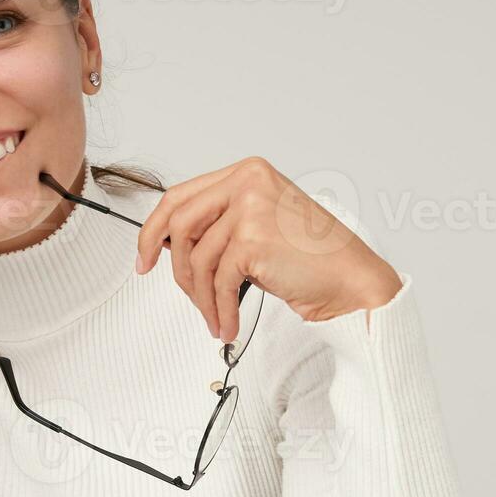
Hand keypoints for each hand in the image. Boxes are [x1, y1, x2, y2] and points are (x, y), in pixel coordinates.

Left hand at [135, 157, 401, 341]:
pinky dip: (219, 309)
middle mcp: (247, 182)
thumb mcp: (261, 223)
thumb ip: (220, 223)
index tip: (144, 256)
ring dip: (202, 297)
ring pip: (197, 259)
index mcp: (247, 172)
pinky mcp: (253, 241)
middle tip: (173, 290)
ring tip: (215, 317)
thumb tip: (166, 243)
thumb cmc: (312, 257)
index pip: (180, 196)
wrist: (351, 278)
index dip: (153, 229)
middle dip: (173, 266)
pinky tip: (228, 324)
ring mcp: (250, 208)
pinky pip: (218, 282)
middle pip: (179, 223)